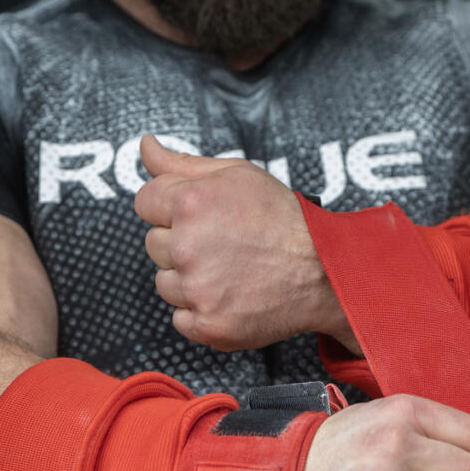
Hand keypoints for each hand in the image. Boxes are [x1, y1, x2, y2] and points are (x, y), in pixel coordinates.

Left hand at [134, 134, 352, 350]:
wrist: (324, 271)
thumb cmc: (283, 220)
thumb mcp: (238, 174)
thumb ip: (181, 163)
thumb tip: (144, 145)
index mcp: (190, 202)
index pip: (145, 202)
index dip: (171, 207)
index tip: (199, 216)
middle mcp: (187, 246)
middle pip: (153, 244)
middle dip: (181, 242)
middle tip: (223, 243)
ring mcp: (197, 289)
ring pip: (165, 282)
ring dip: (189, 279)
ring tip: (229, 270)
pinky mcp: (208, 325)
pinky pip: (181, 319)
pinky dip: (201, 312)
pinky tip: (230, 295)